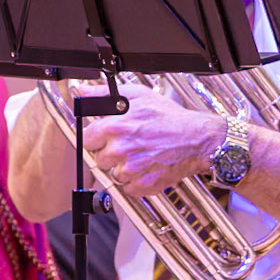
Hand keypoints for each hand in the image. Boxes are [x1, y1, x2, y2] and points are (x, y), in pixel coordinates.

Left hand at [81, 90, 224, 198]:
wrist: (197, 138)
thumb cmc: (170, 117)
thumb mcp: (138, 96)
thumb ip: (104, 94)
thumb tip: (82, 91)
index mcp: (115, 126)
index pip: (87, 139)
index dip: (98, 137)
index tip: (109, 136)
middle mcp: (120, 149)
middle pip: (99, 158)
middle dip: (111, 152)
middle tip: (130, 143)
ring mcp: (131, 170)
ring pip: (113, 174)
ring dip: (124, 167)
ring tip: (141, 154)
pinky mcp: (142, 185)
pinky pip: (127, 188)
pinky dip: (136, 180)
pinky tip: (147, 166)